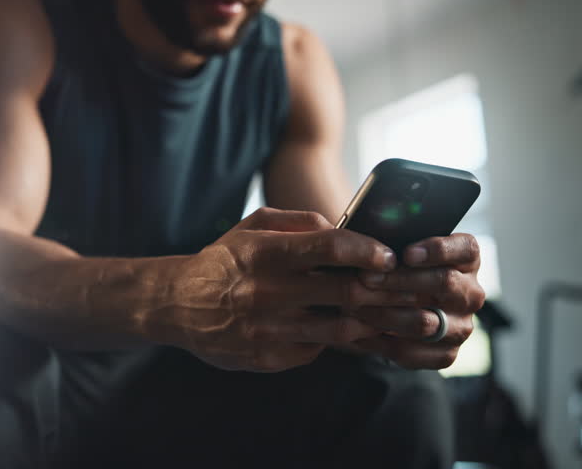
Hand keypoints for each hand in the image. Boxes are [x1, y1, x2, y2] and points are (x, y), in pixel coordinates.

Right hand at [148, 207, 416, 372]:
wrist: (178, 305)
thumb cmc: (224, 260)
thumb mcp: (253, 227)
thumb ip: (300, 223)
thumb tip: (346, 229)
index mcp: (263, 254)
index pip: (330, 248)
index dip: (368, 251)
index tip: (388, 255)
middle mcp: (265, 293)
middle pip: (345, 293)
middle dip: (384, 290)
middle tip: (403, 287)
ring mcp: (266, 330)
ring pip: (340, 330)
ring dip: (370, 320)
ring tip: (385, 311)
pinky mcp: (267, 359)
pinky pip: (318, 350)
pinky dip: (335, 339)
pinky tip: (344, 328)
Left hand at [348, 234, 485, 368]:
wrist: (392, 309)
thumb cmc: (393, 268)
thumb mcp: (397, 250)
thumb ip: (393, 243)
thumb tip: (372, 244)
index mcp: (467, 259)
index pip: (466, 249)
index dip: (438, 249)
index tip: (407, 253)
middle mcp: (470, 293)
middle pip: (444, 283)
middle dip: (400, 280)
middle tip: (366, 277)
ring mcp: (461, 326)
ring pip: (425, 322)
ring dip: (385, 314)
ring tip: (354, 306)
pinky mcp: (446, 353)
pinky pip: (413, 351)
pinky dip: (382, 343)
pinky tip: (359, 331)